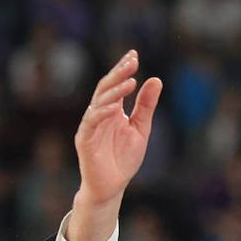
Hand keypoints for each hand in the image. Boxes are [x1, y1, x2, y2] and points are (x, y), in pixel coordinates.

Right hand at [68, 49, 161, 240]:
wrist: (112, 186)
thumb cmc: (123, 159)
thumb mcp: (141, 129)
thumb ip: (146, 106)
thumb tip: (156, 79)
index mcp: (112, 110)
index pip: (116, 84)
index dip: (123, 69)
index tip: (134, 54)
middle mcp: (99, 114)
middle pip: (105, 87)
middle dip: (118, 73)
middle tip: (132, 60)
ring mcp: (90, 126)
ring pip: (98, 101)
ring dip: (113, 91)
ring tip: (129, 80)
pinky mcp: (84, 140)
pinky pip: (91, 122)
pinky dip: (101, 112)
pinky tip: (114, 106)